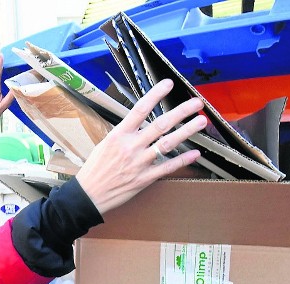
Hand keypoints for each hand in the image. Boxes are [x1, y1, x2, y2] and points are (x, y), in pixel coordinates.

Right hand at [76, 79, 206, 215]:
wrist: (89, 194)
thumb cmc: (95, 169)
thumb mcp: (105, 144)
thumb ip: (124, 134)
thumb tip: (138, 124)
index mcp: (118, 135)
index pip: (139, 109)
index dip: (155, 95)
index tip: (168, 84)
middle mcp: (130, 146)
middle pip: (160, 124)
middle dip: (180, 112)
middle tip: (196, 103)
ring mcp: (139, 163)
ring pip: (167, 144)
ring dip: (186, 131)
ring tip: (200, 122)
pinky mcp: (144, 178)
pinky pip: (167, 167)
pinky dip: (182, 160)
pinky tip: (194, 153)